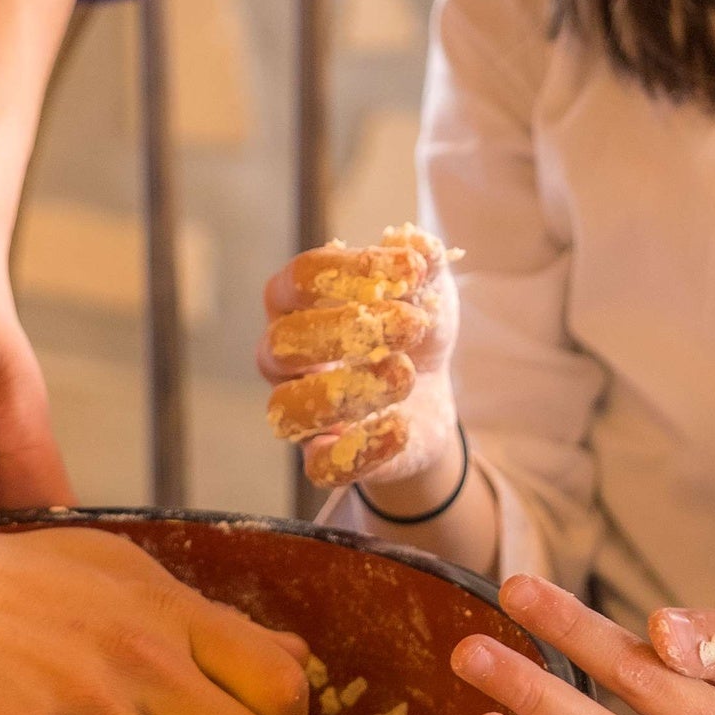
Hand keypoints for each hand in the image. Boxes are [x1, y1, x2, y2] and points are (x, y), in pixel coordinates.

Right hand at [259, 226, 459, 489]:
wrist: (430, 392)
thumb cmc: (412, 328)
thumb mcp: (427, 288)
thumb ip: (422, 260)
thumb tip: (416, 247)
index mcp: (298, 301)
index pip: (300, 278)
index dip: (351, 271)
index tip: (411, 270)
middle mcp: (284, 356)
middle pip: (283, 342)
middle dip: (349, 331)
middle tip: (412, 325)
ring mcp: (300, 410)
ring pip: (289, 410)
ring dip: (350, 391)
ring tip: (406, 375)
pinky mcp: (324, 457)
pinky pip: (320, 467)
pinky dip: (361, 451)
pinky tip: (401, 427)